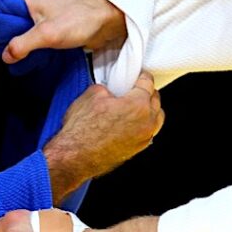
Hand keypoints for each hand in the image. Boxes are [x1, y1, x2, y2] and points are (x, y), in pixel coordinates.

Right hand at [3, 0, 126, 63]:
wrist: (106, 20)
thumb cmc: (79, 19)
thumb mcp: (47, 34)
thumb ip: (22, 45)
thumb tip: (5, 56)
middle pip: (2, 16)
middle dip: (2, 34)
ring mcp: (35, 6)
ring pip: (15, 25)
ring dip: (15, 39)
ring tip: (11, 54)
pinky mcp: (44, 17)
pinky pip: (27, 29)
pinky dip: (26, 40)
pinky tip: (24, 52)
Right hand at [43, 71, 163, 201]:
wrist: (74, 157)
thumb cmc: (82, 130)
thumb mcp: (92, 95)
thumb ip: (108, 88)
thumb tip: (110, 90)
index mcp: (138, 105)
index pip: (148, 83)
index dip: (142, 76)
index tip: (140, 75)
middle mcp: (146, 122)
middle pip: (156, 100)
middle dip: (147, 92)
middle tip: (134, 89)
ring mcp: (143, 138)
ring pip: (156, 119)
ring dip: (149, 110)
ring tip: (135, 107)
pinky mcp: (136, 150)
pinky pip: (147, 132)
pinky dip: (142, 125)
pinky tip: (129, 123)